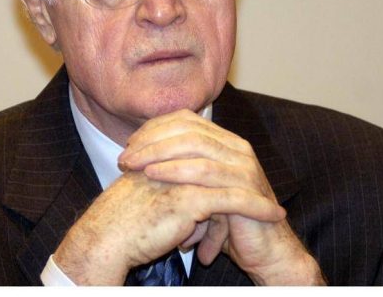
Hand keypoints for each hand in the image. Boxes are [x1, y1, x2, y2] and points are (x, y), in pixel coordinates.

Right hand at [51, 169, 284, 284]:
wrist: (105, 237)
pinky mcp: (188, 197)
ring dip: (259, 195)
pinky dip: (256, 209)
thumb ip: (171, 192)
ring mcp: (183, 174)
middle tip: (268, 190)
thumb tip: (191, 215)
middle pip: (223, 157)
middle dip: (248, 174)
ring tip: (277, 210)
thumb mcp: (150, 198)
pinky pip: (232, 200)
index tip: (247, 176)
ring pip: (232, 176)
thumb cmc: (123, 222)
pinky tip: (271, 217)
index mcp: (165, 153)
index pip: (206, 145)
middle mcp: (176, 158)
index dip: (229, 160)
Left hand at [118, 109, 325, 284]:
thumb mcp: (197, 191)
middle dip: (151, 140)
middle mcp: (237, 147)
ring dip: (158, 153)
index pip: (186, 120)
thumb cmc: (228, 224)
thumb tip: (139, 156)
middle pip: (187, 128)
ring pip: (194, 145)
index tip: (129, 144)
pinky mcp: (245, 184)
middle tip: (125, 156)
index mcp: (226, 143)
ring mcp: (243, 163)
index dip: (155, 128)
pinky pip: (204, 170)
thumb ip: (177, 171)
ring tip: (133, 165)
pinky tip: (153, 174)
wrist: (264, 252)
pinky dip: (175, 170)